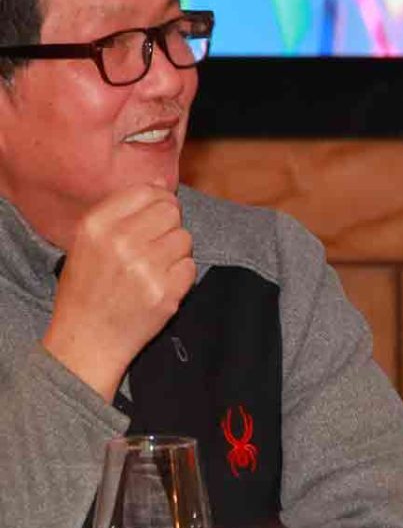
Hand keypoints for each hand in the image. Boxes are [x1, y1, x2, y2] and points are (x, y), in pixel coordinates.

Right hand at [41, 186, 194, 402]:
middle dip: (167, 227)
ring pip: (184, 239)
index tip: (152, 218)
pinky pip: (191, 267)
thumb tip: (162, 185)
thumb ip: (121, 211)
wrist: (86, 342)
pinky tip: (158, 286)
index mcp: (96, 226)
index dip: (156, 202)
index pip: (146, 191)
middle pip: (171, 212)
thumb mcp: (86, 244)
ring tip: (152, 269)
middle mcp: (120, 242)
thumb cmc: (87, 290)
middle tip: (152, 247)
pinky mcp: (166, 291)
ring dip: (175, 253)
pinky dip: (180, 276)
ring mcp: (145, 267)